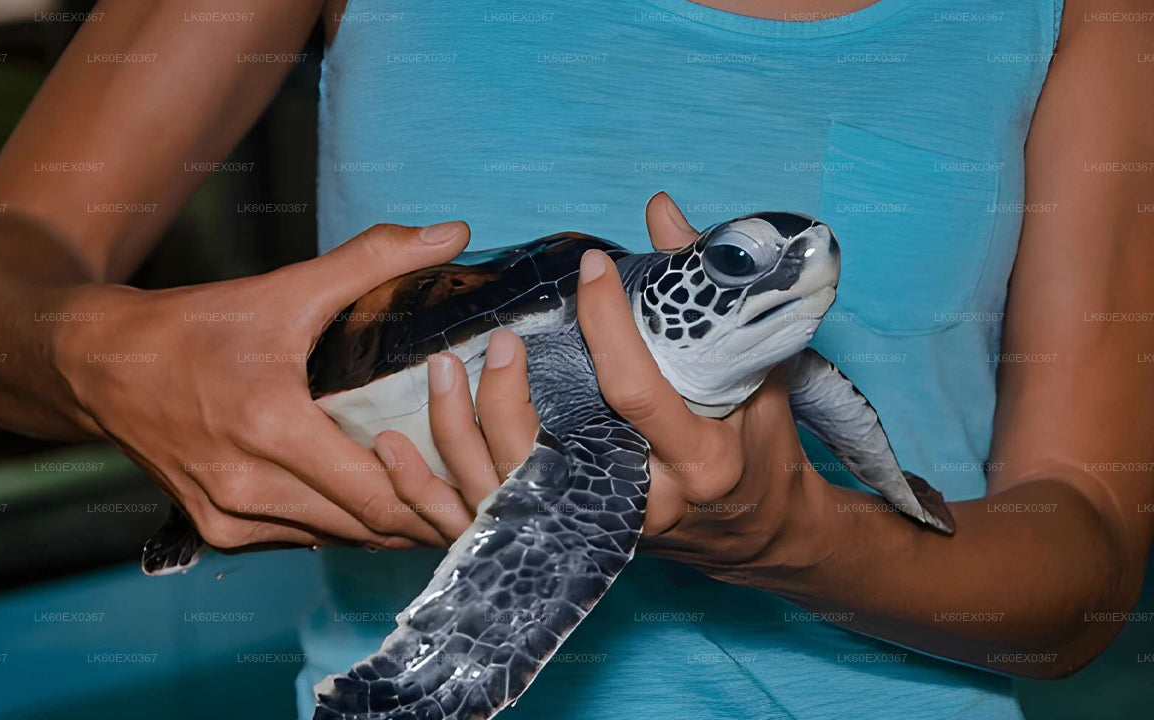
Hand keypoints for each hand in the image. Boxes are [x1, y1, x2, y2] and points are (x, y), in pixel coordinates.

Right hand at [55, 222, 471, 551]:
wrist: (98, 366)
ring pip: (336, 538)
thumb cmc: (192, 327)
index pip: (376, 492)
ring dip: (383, 521)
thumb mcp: (285, 289)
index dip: (431, 489)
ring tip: (428, 489)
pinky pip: (300, 538)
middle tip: (466, 483)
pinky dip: (339, 523)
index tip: (469, 468)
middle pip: (364, 526)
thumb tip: (455, 233)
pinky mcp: (216, 533)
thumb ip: (373, 261)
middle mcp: (247, 488)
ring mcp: (228, 520)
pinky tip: (366, 494)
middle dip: (420, 509)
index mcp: (270, 429)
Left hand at [378, 194, 820, 579]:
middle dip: (510, 395)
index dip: (608, 323)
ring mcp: (593, 530)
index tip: (591, 266)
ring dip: (459, 432)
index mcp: (697, 460)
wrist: (755, 530)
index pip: (636, 390)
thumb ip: (704, 295)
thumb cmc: (759, 446)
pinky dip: (429, 491)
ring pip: (504, 493)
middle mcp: (640, 505)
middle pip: (551, 456)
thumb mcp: (753, 371)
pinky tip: (396, 447)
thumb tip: (660, 210)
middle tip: (501, 337)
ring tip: (441, 370)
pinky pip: (480, 525)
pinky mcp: (561, 540)